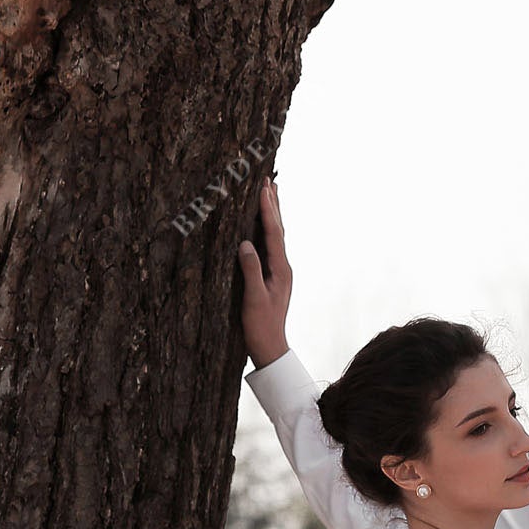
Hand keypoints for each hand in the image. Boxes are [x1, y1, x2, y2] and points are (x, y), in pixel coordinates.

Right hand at [239, 177, 292, 368]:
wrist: (270, 347)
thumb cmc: (261, 326)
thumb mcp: (253, 299)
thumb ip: (251, 271)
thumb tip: (245, 244)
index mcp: (280, 269)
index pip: (274, 233)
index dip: (268, 210)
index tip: (263, 188)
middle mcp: (283, 267)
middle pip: (278, 229)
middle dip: (273, 204)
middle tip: (268, 180)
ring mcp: (278, 271)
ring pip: (275, 236)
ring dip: (272, 214)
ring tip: (269, 193)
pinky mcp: (272, 276)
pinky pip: (270, 245)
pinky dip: (267, 229)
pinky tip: (262, 225)